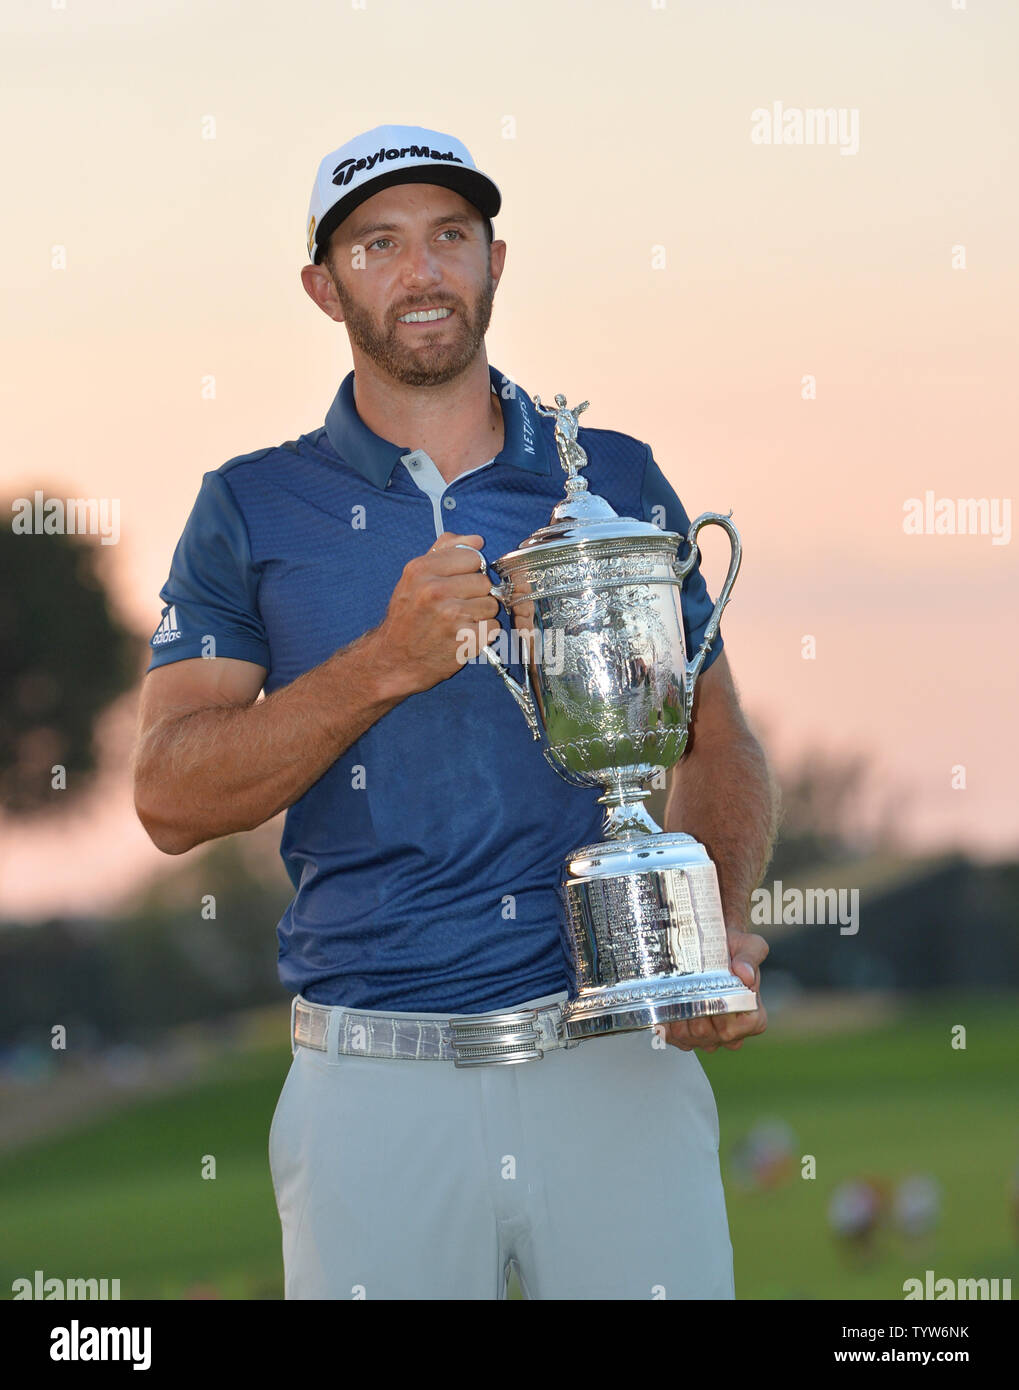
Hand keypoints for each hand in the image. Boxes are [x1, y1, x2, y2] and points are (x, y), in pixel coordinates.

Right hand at [369, 533, 501, 698]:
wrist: (395, 659)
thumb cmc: (408, 617)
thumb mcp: (415, 578)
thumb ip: (444, 552)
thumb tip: (477, 540)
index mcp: (421, 569)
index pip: (472, 557)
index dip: (469, 571)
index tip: (457, 583)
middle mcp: (434, 590)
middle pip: (484, 581)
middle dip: (476, 594)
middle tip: (456, 606)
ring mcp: (450, 616)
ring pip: (492, 604)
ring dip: (481, 615)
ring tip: (460, 622)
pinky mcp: (464, 639)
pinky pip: (493, 627)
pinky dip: (483, 634)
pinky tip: (464, 635)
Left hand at [662, 925, 768, 1052]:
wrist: (710, 945)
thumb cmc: (733, 949)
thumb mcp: (749, 946)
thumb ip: (750, 957)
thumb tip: (745, 973)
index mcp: (753, 1017)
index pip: (739, 1028)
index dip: (722, 1014)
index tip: (711, 995)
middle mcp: (732, 1033)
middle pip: (710, 1035)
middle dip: (695, 1015)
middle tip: (685, 993)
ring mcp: (709, 1038)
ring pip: (690, 1039)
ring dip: (678, 1020)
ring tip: (672, 998)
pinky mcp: (688, 1038)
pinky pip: (675, 1039)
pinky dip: (667, 1026)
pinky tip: (664, 1009)